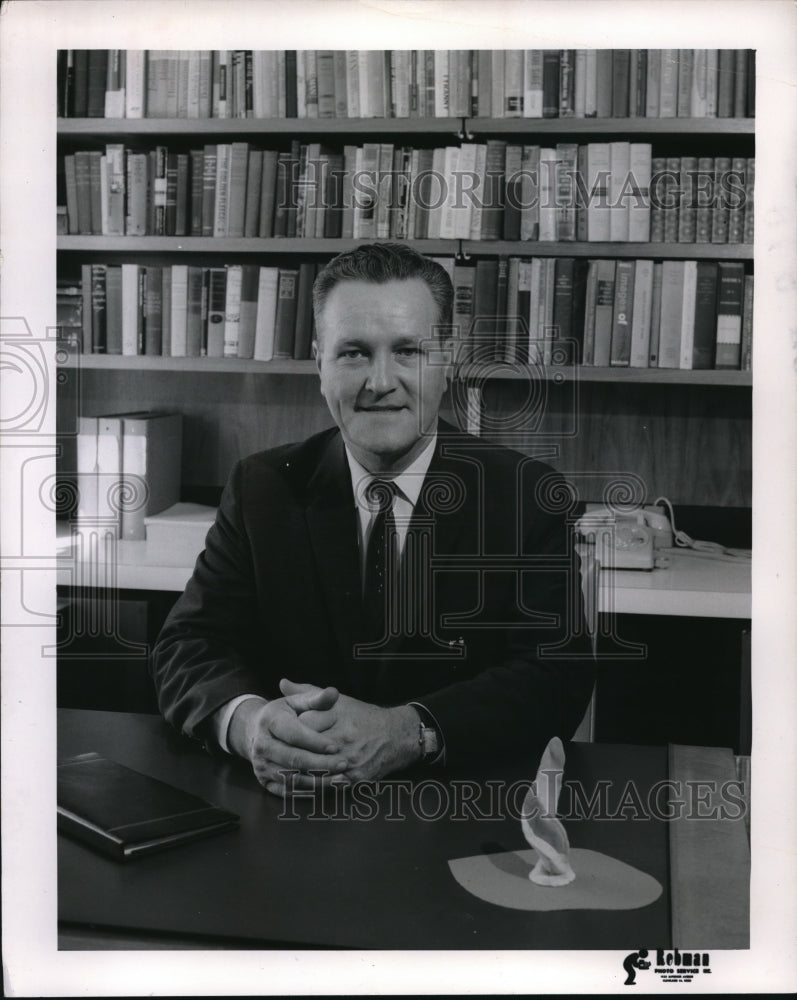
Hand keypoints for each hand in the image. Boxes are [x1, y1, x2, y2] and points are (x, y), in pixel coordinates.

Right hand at [227, 685, 349, 796]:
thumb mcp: (296, 701)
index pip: (294, 734)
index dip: (315, 742)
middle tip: (343, 764)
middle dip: (321, 764)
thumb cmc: (283, 713)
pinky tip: (326, 788)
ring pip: (291, 779)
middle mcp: (262, 744)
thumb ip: (316, 698)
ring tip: (341, 778)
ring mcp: (261, 765)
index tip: (336, 747)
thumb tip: (334, 692)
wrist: (253, 730)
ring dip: (317, 781)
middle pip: (293, 759)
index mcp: (270, 721)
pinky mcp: (264, 781)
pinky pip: (286, 791)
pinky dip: (307, 792)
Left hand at [279, 678, 421, 781]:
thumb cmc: (362, 716)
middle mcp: (343, 739)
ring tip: (279, 775)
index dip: (288, 733)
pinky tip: (299, 787)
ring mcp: (350, 761)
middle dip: (288, 757)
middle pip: (306, 752)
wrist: (395, 736)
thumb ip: (307, 692)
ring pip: (315, 773)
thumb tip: (282, 683)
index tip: (278, 736)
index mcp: (336, 718)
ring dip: (296, 776)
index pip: (303, 726)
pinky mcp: (355, 778)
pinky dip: (311, 788)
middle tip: (271, 759)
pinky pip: (328, 787)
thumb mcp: (337, 700)